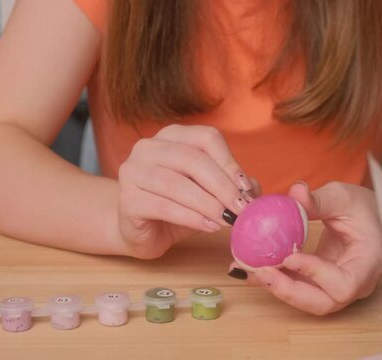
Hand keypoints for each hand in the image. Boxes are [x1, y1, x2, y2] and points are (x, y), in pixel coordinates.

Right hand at [118, 125, 257, 258]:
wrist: (142, 232)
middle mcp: (148, 147)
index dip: (229, 162)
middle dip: (222, 186)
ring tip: (228, 220)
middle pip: (192, 159)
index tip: (246, 188)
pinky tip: (210, 227)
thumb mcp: (210, 193)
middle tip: (241, 208)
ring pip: (176, 183)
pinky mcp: (127, 200)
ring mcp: (133, 171)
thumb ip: (232, 186)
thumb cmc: (178, 206)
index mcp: (172, 136)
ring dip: (208, 203)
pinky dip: (191, 218)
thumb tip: (255, 190)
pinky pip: (163, 206)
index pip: (206, 138)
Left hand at [236, 181, 381, 314]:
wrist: (367, 217)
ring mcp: (336, 287)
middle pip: (323, 302)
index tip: (289, 257)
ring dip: (277, 288)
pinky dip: (275, 281)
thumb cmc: (362, 207)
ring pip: (307, 300)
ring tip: (249, 270)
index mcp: (368, 264)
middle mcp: (355, 284)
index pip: (344, 283)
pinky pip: (297, 288)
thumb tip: (295, 192)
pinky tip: (251, 268)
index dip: (316, 275)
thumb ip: (320, 199)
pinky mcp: (319, 284)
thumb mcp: (343, 196)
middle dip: (289, 291)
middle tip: (261, 272)